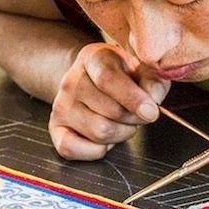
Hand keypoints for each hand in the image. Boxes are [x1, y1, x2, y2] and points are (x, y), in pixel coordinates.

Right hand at [49, 43, 169, 159]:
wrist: (91, 80)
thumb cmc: (121, 76)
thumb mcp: (141, 69)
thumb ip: (153, 81)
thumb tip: (152, 99)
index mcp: (93, 58)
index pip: (107, 79)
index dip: (133, 98)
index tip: (151, 111)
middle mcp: (71, 81)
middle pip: (110, 112)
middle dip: (133, 118)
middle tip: (136, 113)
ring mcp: (60, 106)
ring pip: (100, 132)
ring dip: (120, 134)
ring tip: (121, 122)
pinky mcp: (55, 128)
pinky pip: (73, 149)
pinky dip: (97, 150)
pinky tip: (104, 137)